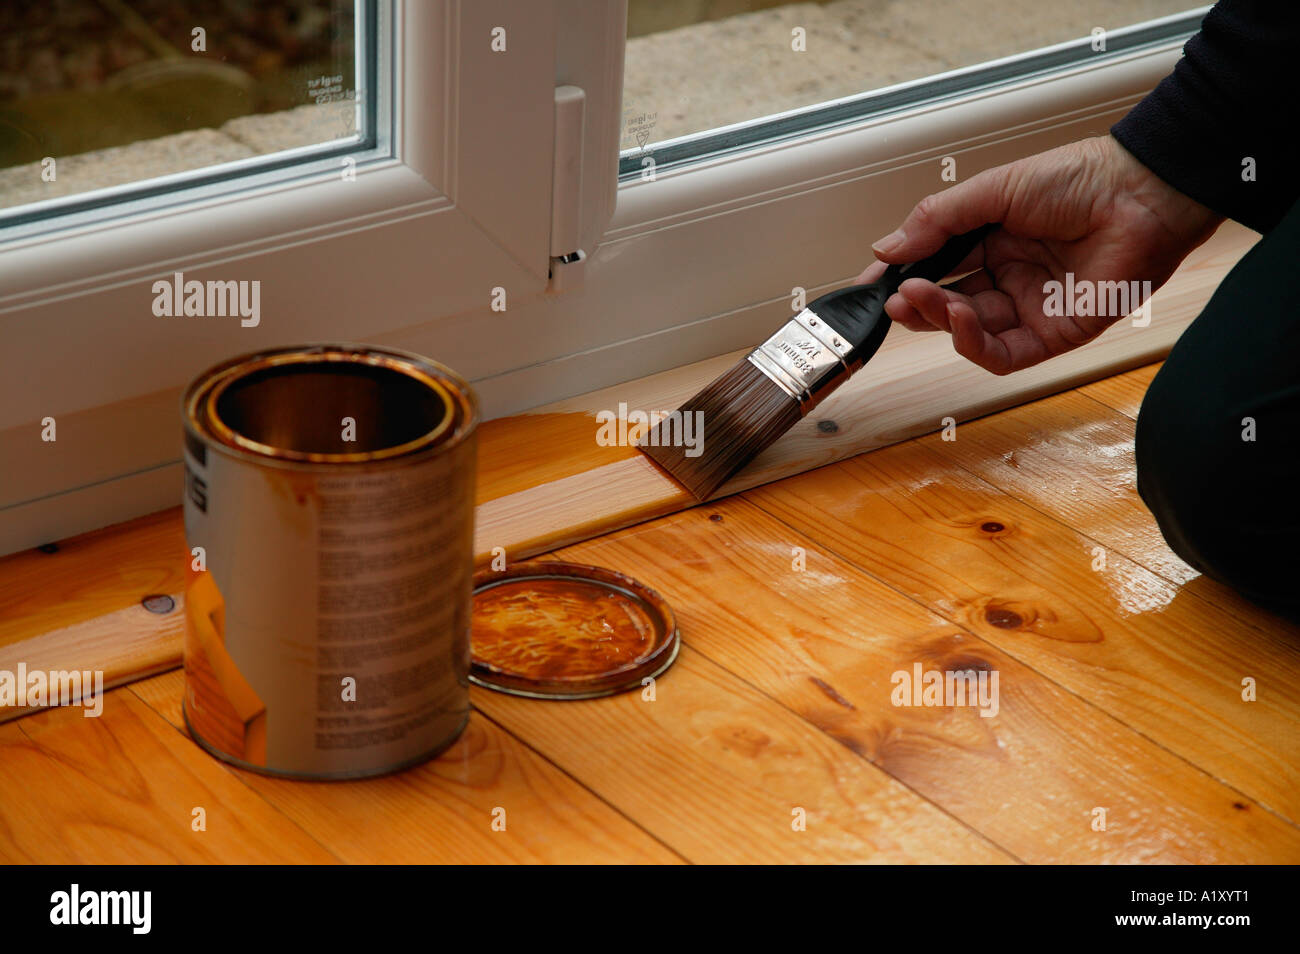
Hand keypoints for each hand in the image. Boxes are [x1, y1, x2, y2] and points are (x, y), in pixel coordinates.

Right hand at [857, 135, 1223, 373]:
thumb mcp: (994, 190)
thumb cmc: (1083, 179)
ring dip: (938, 319)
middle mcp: (1008, 278)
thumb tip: (886, 248)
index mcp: (993, 243)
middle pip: (946, 306)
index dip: (902, 278)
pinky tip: (960, 318)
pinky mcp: (1053, 335)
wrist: (1141, 191)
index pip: (935, 269)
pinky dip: (973, 343)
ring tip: (918, 298)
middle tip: (892, 296)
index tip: (870, 283)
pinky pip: (1002, 354)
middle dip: (913, 305)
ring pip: (967, 332)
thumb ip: (937, 220)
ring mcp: (1029, 309)